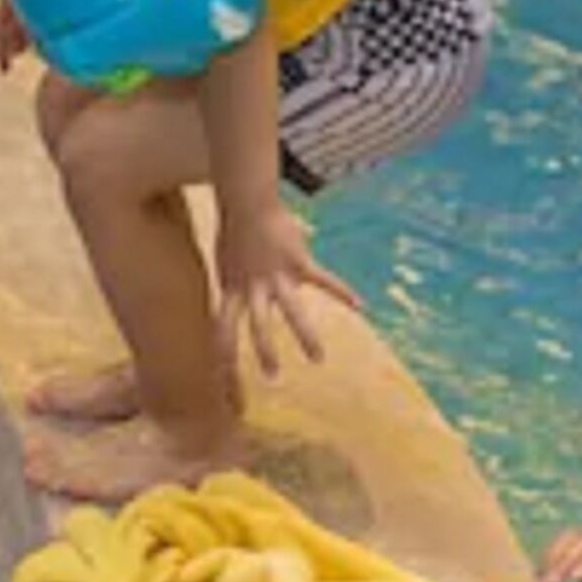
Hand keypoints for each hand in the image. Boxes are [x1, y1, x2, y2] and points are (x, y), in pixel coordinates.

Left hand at [214, 203, 364, 377]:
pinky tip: (360, 306)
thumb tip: (233, 292)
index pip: (223, 325)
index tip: (221, 374)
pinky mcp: (299, 263)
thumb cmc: (234, 232)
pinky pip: (325, 281)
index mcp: (232, 288)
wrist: (246, 204)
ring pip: (292, 312)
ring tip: (317, 359)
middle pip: (258, 326)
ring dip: (305, 336)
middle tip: (272, 376)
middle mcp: (253, 288)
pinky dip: (343, 293)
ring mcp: (277, 277)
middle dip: (265, 352)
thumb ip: (233, 282)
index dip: (222, 349)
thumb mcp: (226, 263)